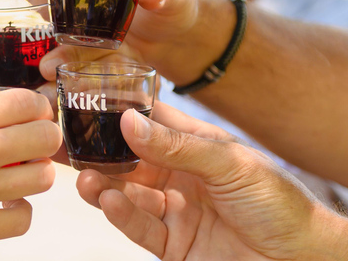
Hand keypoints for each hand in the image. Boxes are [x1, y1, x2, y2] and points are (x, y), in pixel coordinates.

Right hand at [0, 88, 61, 260]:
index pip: (25, 102)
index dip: (35, 104)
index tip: (31, 111)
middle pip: (45, 137)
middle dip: (44, 135)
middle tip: (32, 141)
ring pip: (43, 178)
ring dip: (35, 173)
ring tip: (18, 173)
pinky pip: (22, 220)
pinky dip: (19, 211)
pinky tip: (3, 205)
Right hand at [75, 105, 345, 260]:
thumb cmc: (280, 204)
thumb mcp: (230, 164)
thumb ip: (176, 145)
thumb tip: (128, 121)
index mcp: (194, 146)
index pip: (148, 121)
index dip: (116, 112)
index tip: (83, 102)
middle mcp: (179, 175)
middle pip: (128, 158)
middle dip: (98, 151)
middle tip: (67, 144)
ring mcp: (174, 210)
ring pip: (126, 192)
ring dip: (103, 183)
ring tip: (84, 177)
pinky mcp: (172, 245)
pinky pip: (138, 226)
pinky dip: (120, 213)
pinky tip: (107, 200)